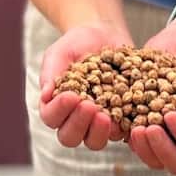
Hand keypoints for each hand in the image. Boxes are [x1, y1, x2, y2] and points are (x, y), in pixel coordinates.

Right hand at [38, 21, 132, 151]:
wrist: (103, 34)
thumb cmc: (75, 44)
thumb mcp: (59, 53)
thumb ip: (51, 72)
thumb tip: (46, 95)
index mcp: (56, 106)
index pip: (51, 117)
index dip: (59, 110)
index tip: (71, 95)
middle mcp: (75, 119)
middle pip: (70, 137)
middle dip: (78, 124)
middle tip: (89, 106)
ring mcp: (98, 122)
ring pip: (95, 141)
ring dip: (99, 131)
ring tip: (106, 115)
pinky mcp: (121, 118)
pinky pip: (122, 131)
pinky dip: (125, 127)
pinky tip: (129, 113)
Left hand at [129, 14, 175, 175]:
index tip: (171, 115)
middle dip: (161, 149)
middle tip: (148, 129)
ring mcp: (165, 130)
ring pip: (153, 156)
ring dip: (142, 147)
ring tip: (133, 127)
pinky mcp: (145, 119)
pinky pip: (134, 137)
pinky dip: (126, 132)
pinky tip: (119, 115)